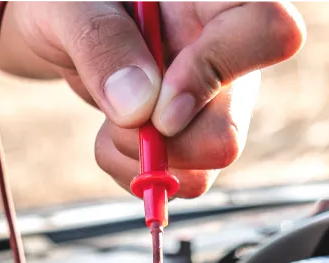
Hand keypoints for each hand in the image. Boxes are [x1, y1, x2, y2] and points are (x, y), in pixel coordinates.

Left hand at [10, 1, 304, 196]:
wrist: (59, 28)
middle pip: (232, 126)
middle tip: (120, 119)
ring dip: (150, 159)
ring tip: (111, 121)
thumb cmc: (67, 2)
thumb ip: (101, 42)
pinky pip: (185, 178)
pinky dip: (137, 172)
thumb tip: (138, 110)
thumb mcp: (68, 8)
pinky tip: (114, 135)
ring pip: (213, 159)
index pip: (269, 30)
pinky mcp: (196, 132)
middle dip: (166, 142)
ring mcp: (217, 94)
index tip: (158, 102)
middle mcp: (228, 47)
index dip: (216, 71)